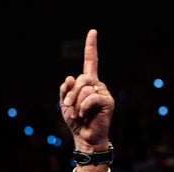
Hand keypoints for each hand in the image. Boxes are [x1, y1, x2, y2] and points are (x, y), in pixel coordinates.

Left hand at [58, 28, 113, 153]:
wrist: (85, 138)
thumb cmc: (76, 121)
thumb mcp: (65, 103)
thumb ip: (66, 90)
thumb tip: (70, 78)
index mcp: (88, 83)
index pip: (91, 61)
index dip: (91, 47)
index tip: (93, 32)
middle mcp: (98, 85)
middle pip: (82, 78)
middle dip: (72, 92)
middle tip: (68, 106)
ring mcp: (104, 93)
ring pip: (85, 88)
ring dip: (77, 103)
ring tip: (78, 114)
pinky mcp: (108, 102)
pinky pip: (91, 98)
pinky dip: (84, 107)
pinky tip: (84, 115)